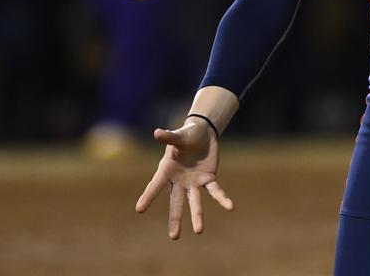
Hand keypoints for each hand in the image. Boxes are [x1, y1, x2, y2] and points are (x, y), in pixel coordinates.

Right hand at [135, 120, 233, 238]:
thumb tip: (157, 133)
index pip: (156, 185)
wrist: (202, 133)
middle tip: (174, 237)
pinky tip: (230, 207)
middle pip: (177, 202)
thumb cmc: (186, 134)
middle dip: (176, 218)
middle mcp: (179, 181)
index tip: (139, 209)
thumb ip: (169, 137)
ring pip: (195, 201)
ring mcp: (194, 182)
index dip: (148, 196)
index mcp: (167, 170)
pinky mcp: (208, 179)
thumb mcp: (179, 135)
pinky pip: (215, 191)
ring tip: (199, 231)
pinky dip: (222, 198)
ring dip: (198, 215)